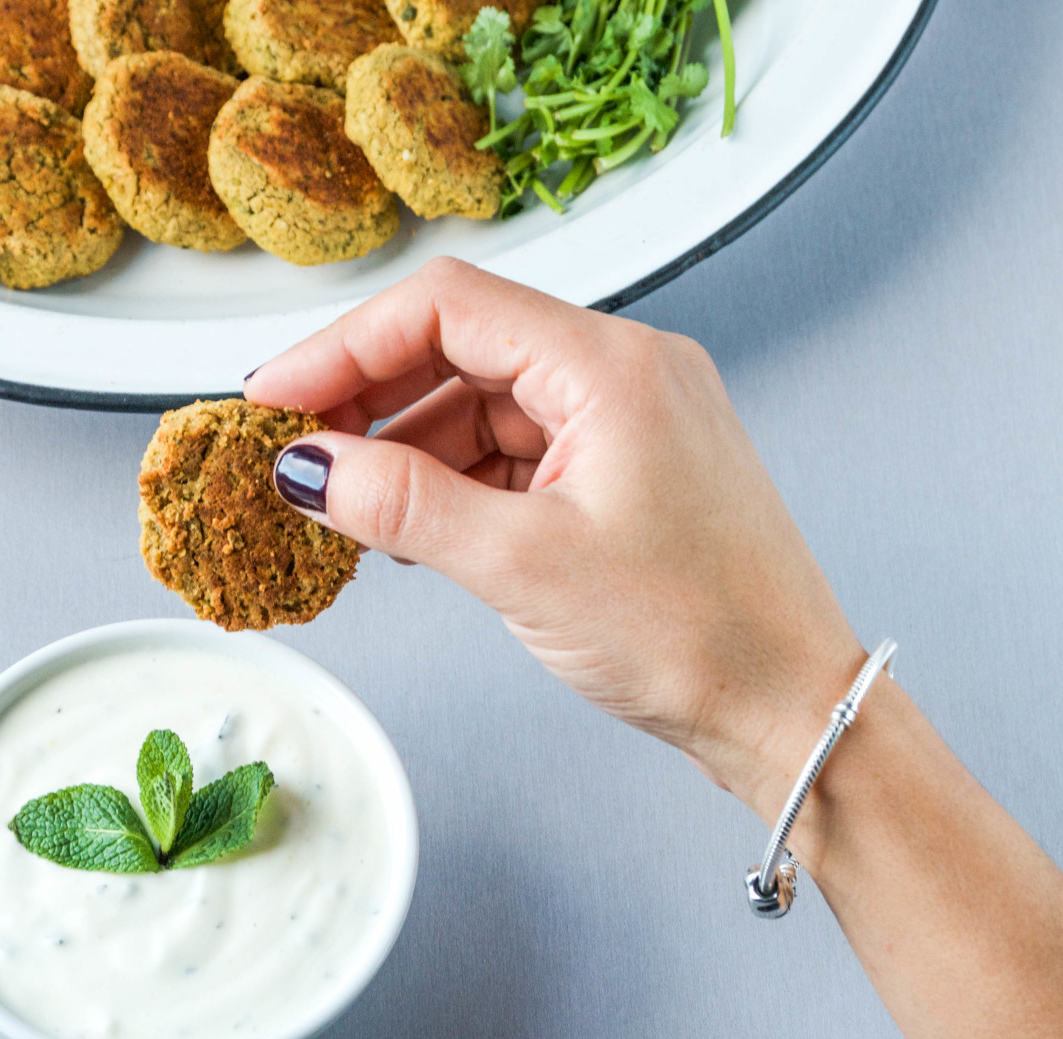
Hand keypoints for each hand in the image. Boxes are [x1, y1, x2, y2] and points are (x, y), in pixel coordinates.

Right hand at [246, 259, 861, 810]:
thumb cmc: (697, 635)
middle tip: (294, 454)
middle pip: (462, 347)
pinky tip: (416, 528)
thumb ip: (405, 505)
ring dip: (410, 449)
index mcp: (611, 364)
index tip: (273, 398)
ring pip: (485, 405)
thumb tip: (309, 466)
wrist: (789, 708)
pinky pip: (518, 453)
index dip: (344, 346)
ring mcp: (628, 422)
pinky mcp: (627, 472)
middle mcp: (624, 372)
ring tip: (349, 508)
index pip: (447, 306)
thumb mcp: (525, 566)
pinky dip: (459, 483)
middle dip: (370, 398)